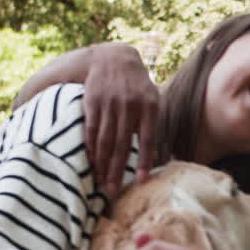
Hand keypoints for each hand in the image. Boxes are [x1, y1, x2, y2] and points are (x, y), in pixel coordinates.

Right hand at [83, 44, 164, 196]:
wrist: (114, 59)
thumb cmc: (137, 87)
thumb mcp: (151, 99)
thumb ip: (152, 124)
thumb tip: (157, 157)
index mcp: (149, 107)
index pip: (148, 139)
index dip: (144, 160)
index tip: (141, 180)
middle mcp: (130, 106)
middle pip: (123, 144)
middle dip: (118, 169)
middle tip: (113, 190)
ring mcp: (110, 104)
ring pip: (105, 140)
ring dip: (103, 163)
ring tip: (102, 181)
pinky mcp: (93, 102)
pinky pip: (92, 130)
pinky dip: (92, 148)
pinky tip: (92, 162)